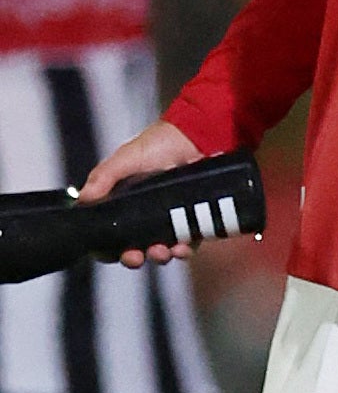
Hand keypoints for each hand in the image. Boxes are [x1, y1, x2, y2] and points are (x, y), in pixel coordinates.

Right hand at [80, 119, 202, 267]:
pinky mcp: (192, 219)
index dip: (109, 250)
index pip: (110, 237)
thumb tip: (83, 199)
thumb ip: (104, 177)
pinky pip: (187, 241)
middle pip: (134, 248)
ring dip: (158, 255)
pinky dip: (184, 248)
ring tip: (162, 251)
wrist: (198, 135)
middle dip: (134, 257)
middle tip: (137, 256)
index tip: (111, 254)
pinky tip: (182, 246)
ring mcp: (169, 219)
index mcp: (122, 205)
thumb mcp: (126, 158)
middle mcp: (144, 215)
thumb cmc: (159, 144)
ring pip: (160, 248)